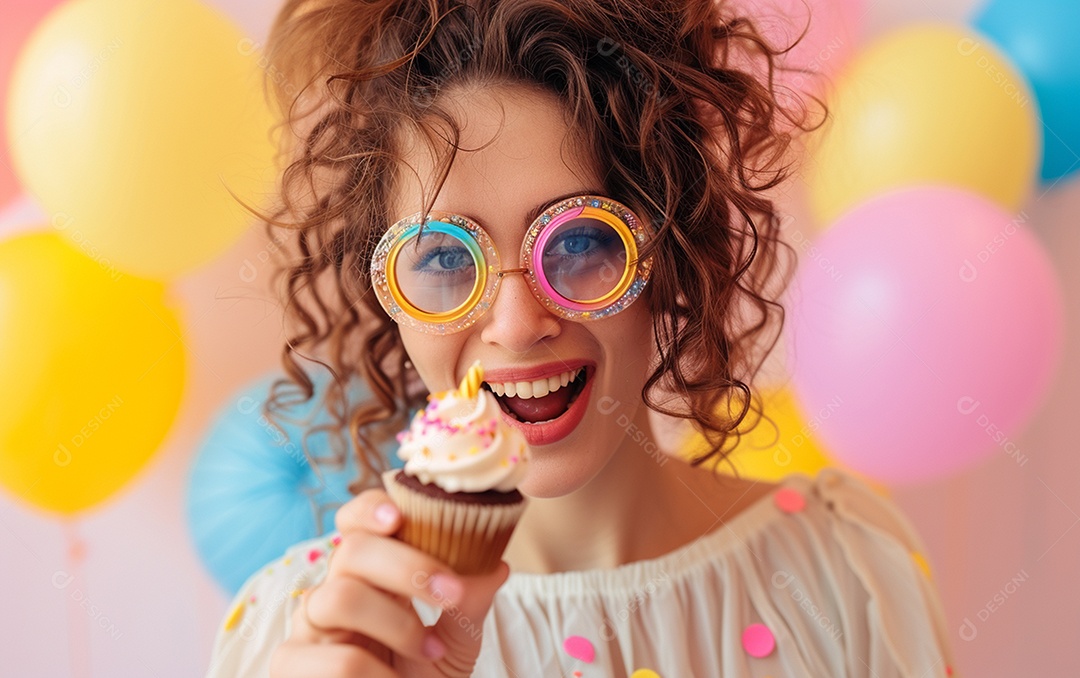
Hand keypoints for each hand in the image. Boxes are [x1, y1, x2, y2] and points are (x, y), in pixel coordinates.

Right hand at [269, 488, 508, 676]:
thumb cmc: (423, 676)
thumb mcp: (456, 640)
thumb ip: (471, 603)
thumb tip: (497, 565)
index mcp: (370, 574)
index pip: (356, 522)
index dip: (369, 509)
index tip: (399, 517)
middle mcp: (332, 589)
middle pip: (352, 550)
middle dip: (407, 566)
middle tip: (452, 593)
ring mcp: (308, 627)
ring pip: (341, 596)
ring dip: (398, 623)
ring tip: (430, 650)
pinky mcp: (292, 665)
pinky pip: (336, 658)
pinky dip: (376, 672)